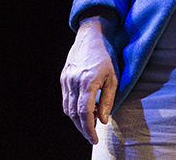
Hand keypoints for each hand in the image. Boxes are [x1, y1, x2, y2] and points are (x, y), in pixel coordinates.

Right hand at [60, 15, 118, 144]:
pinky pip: (65, 100)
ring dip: (77, 120)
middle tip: (92, 137)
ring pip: (68, 108)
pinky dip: (72, 109)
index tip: (94, 139)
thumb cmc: (105, 55)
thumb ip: (108, 99)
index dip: (89, 128)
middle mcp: (74, 81)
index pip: (85, 112)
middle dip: (83, 128)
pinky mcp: (63, 77)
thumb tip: (103, 120)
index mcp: (88, 81)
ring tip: (90, 123)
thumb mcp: (112, 76)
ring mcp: (66, 79)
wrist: (91, 35)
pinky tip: (83, 111)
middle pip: (74, 114)